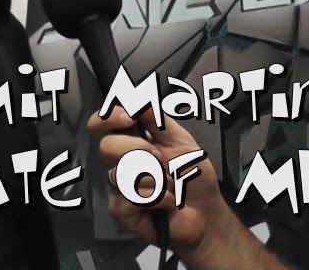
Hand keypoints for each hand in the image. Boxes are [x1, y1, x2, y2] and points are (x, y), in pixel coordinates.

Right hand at [87, 107, 241, 266]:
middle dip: (140, 151)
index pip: (102, 124)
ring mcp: (118, 187)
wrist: (206, 210)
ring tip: (169, 185)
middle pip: (107, 146)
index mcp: (131, 140)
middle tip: (160, 159)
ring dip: (155, 178)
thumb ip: (157, 119)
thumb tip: (136, 98)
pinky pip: (131, 198)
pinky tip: (167, 203)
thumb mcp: (180, 140)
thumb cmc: (193, 175)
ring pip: (121, 173)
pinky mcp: (121, 210)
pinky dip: (158, 198)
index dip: (109, 117)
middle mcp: (119, 161)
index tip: (130, 118)